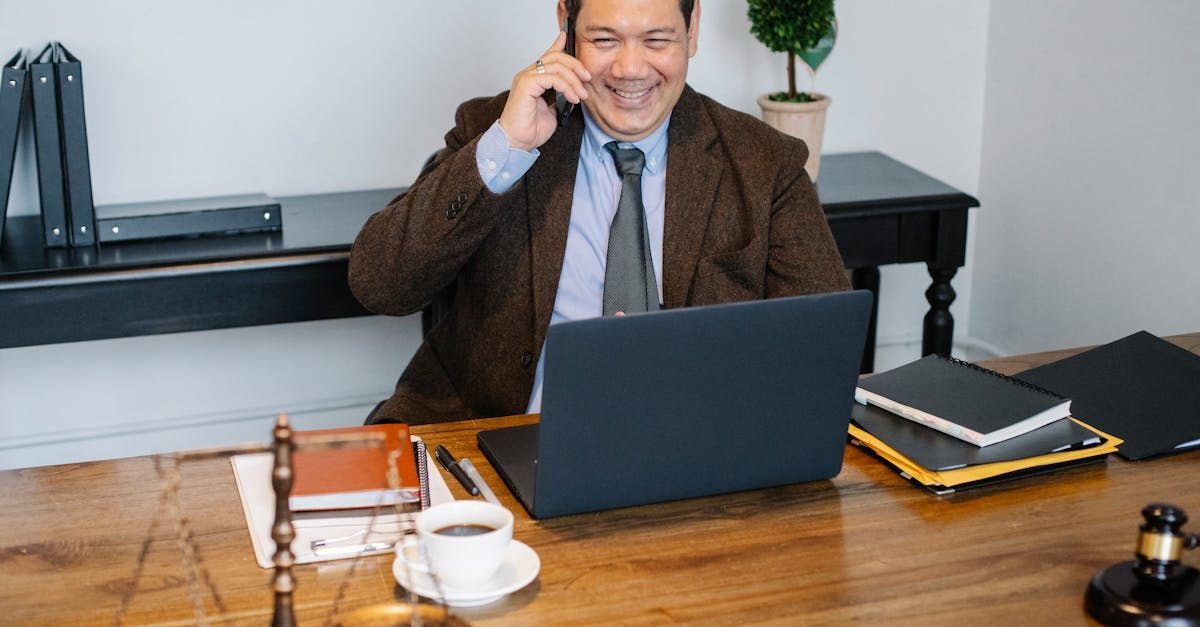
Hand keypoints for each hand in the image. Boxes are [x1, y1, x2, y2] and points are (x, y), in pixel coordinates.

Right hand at [498, 32, 589, 151]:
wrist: (517, 143)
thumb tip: (571, 93)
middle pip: (555, 57)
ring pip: (556, 66)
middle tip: (587, 78)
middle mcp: (527, 75)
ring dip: (574, 80)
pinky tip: (572, 97)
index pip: (547, 56)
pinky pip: (552, 78)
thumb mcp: (552, 111)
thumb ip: (559, 98)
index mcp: (533, 79)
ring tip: (581, 95)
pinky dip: (566, 86)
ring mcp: (526, 78)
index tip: (566, 36)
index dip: (557, 44)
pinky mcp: (526, 84)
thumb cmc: (530, 130)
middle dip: (575, 65)